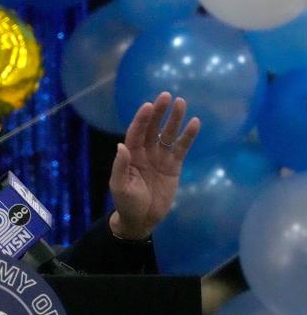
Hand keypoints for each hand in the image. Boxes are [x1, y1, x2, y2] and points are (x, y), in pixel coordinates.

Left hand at [108, 92, 200, 239]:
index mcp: (131, 154)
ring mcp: (160, 157)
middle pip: (153, 128)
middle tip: (166, 95)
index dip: (142, 119)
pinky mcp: (174, 165)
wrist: (142, 219)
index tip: (148, 105)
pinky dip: (188, 136)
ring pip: (168, 134)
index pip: (136, 132)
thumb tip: (121, 146)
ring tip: (181, 102)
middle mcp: (145, 152)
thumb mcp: (120, 186)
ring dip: (174, 119)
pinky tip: (195, 123)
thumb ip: (121, 166)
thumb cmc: (127, 202)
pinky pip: (181, 147)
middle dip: (158, 112)